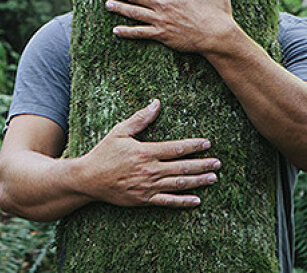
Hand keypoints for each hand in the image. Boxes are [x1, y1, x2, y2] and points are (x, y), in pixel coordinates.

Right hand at [75, 100, 220, 207]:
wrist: (89, 178)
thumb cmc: (104, 153)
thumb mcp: (119, 131)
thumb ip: (140, 119)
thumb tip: (156, 103)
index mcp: (145, 152)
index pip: (176, 148)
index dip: (194, 146)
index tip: (207, 143)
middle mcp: (150, 170)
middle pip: (183, 167)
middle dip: (202, 164)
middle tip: (218, 162)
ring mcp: (148, 186)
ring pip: (179, 184)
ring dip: (198, 181)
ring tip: (213, 178)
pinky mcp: (144, 199)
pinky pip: (168, 202)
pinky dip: (184, 201)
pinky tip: (197, 200)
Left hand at [104, 0, 238, 53]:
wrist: (218, 36)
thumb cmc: (218, 9)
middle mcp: (163, 3)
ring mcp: (160, 19)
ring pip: (134, 12)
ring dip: (119, 8)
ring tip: (107, 4)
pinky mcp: (161, 34)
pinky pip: (140, 33)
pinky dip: (127, 32)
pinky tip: (116, 30)